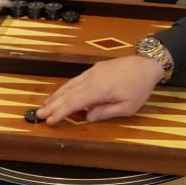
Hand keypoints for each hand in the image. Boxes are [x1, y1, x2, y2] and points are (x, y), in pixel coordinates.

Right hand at [36, 55, 164, 124]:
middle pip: (68, 93)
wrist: (147, 64)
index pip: (74, 102)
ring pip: (70, 84)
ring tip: (45, 105)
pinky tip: (62, 93)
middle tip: (38, 114)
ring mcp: (92, 72)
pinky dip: (66, 88)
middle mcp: (91, 79)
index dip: (60, 112)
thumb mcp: (127, 107)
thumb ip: (105, 112)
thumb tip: (86, 117)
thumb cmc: (139, 87)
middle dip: (52, 104)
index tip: (49, 121)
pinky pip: (76, 80)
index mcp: (99, 89)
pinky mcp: (95, 69)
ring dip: (57, 95)